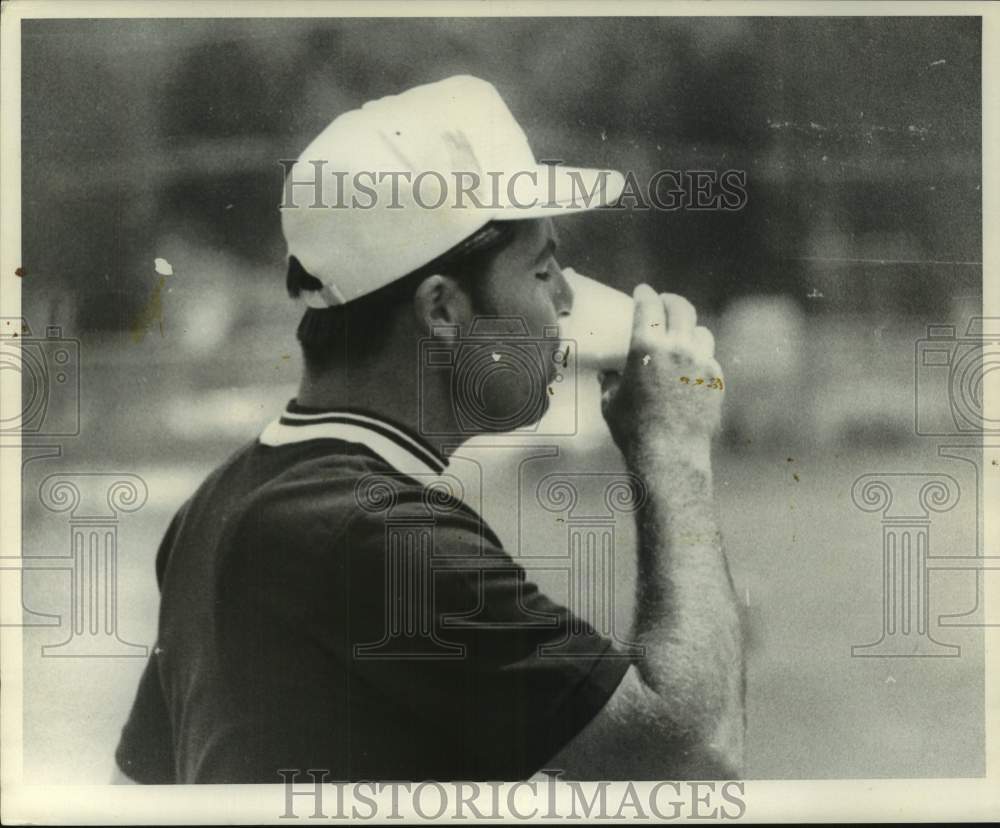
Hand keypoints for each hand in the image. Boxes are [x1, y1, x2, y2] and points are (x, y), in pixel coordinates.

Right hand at [600, 284, 723, 469]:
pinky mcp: (716, 379)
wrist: (669, 456)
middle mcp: (676, 347)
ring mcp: (701, 362)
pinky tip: (691, 368)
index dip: (645, 293)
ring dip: (689, 330)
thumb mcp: (610, 402)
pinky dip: (700, 359)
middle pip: (681, 308)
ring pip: (701, 332)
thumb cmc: (632, 430)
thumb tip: (607, 372)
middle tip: (665, 302)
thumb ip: (610, 380)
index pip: (648, 304)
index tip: (643, 291)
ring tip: (682, 336)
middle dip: (671, 301)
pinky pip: (710, 359)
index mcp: (645, 346)